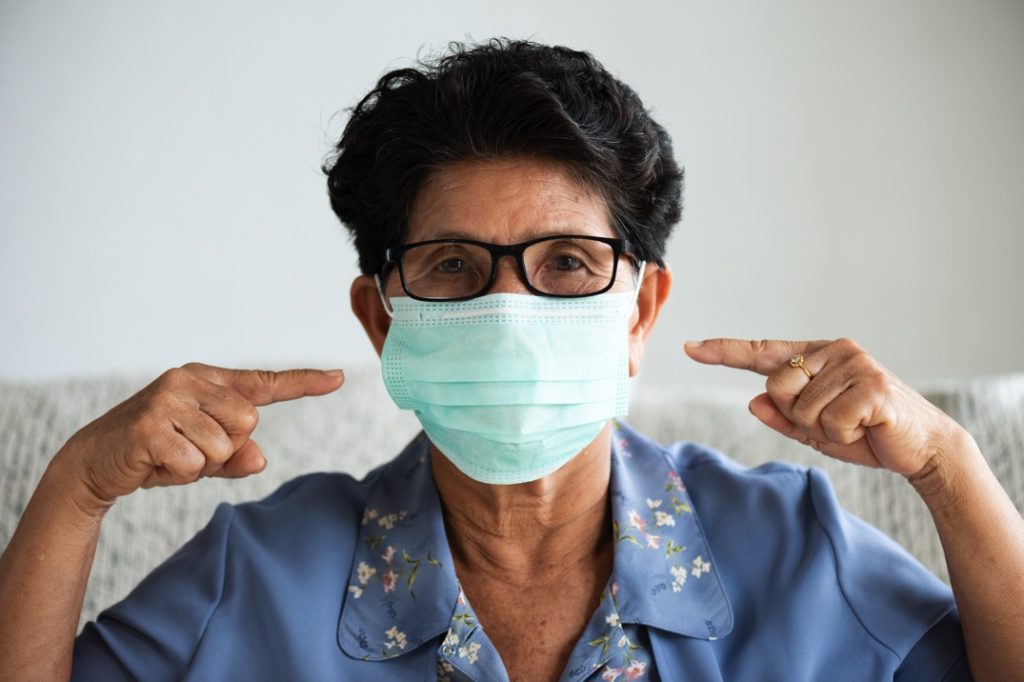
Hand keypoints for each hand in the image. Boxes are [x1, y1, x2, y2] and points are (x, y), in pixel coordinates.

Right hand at [56, 362, 344, 510]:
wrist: (94, 463)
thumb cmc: (156, 453)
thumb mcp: (203, 456)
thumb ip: (236, 457)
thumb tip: (260, 457)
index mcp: (207, 381)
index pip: (264, 383)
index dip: (304, 383)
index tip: (339, 378)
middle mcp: (189, 381)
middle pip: (248, 423)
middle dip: (222, 448)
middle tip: (186, 448)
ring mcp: (167, 398)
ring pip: (223, 445)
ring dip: (198, 464)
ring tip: (169, 455)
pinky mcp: (150, 424)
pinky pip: (194, 462)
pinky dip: (180, 472)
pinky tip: (155, 461)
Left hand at [683, 338, 964, 475]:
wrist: (921, 448)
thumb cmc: (866, 433)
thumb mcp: (816, 430)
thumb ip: (784, 417)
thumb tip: (753, 400)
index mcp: (817, 356)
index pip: (762, 352)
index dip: (724, 351)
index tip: (689, 348)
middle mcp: (833, 351)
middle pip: (776, 387)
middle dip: (797, 416)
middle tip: (835, 422)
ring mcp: (854, 364)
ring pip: (801, 408)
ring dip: (823, 429)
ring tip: (855, 424)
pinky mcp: (871, 384)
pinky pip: (828, 421)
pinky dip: (843, 434)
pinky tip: (868, 427)